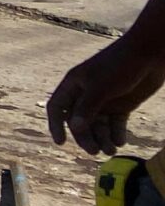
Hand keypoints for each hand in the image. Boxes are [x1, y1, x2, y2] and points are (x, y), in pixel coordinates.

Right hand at [48, 20, 164, 155]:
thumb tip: (74, 128)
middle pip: (80, 122)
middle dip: (86, 137)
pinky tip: (120, 141)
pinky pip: (115, 124)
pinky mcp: (121, 106)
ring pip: (98, 126)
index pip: (57, 108)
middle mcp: (86, 95)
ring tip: (111, 150)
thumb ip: (87, 108)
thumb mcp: (101, 87)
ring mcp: (104, 101)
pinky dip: (117, 134)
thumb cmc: (120, 64)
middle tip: (95, 151)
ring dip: (102, 139)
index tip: (62, 143)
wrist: (149, 54)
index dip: (56, 125)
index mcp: (74, 85)